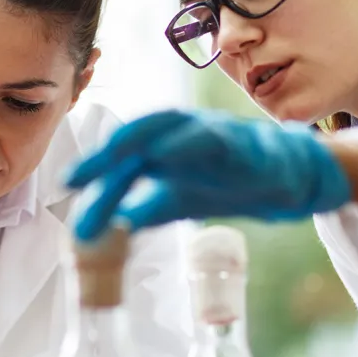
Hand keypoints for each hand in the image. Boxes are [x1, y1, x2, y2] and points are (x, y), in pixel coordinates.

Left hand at [66, 109, 351, 240]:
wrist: (291, 180)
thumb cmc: (230, 182)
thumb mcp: (179, 200)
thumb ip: (145, 210)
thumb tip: (107, 229)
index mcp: (166, 145)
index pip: (124, 157)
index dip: (95, 168)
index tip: (66, 185)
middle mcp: (183, 132)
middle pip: (138, 136)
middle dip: (105, 154)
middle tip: (76, 176)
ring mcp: (213, 133)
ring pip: (172, 126)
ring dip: (139, 139)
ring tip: (110, 153)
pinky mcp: (243, 143)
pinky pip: (214, 139)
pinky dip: (188, 144)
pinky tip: (165, 154)